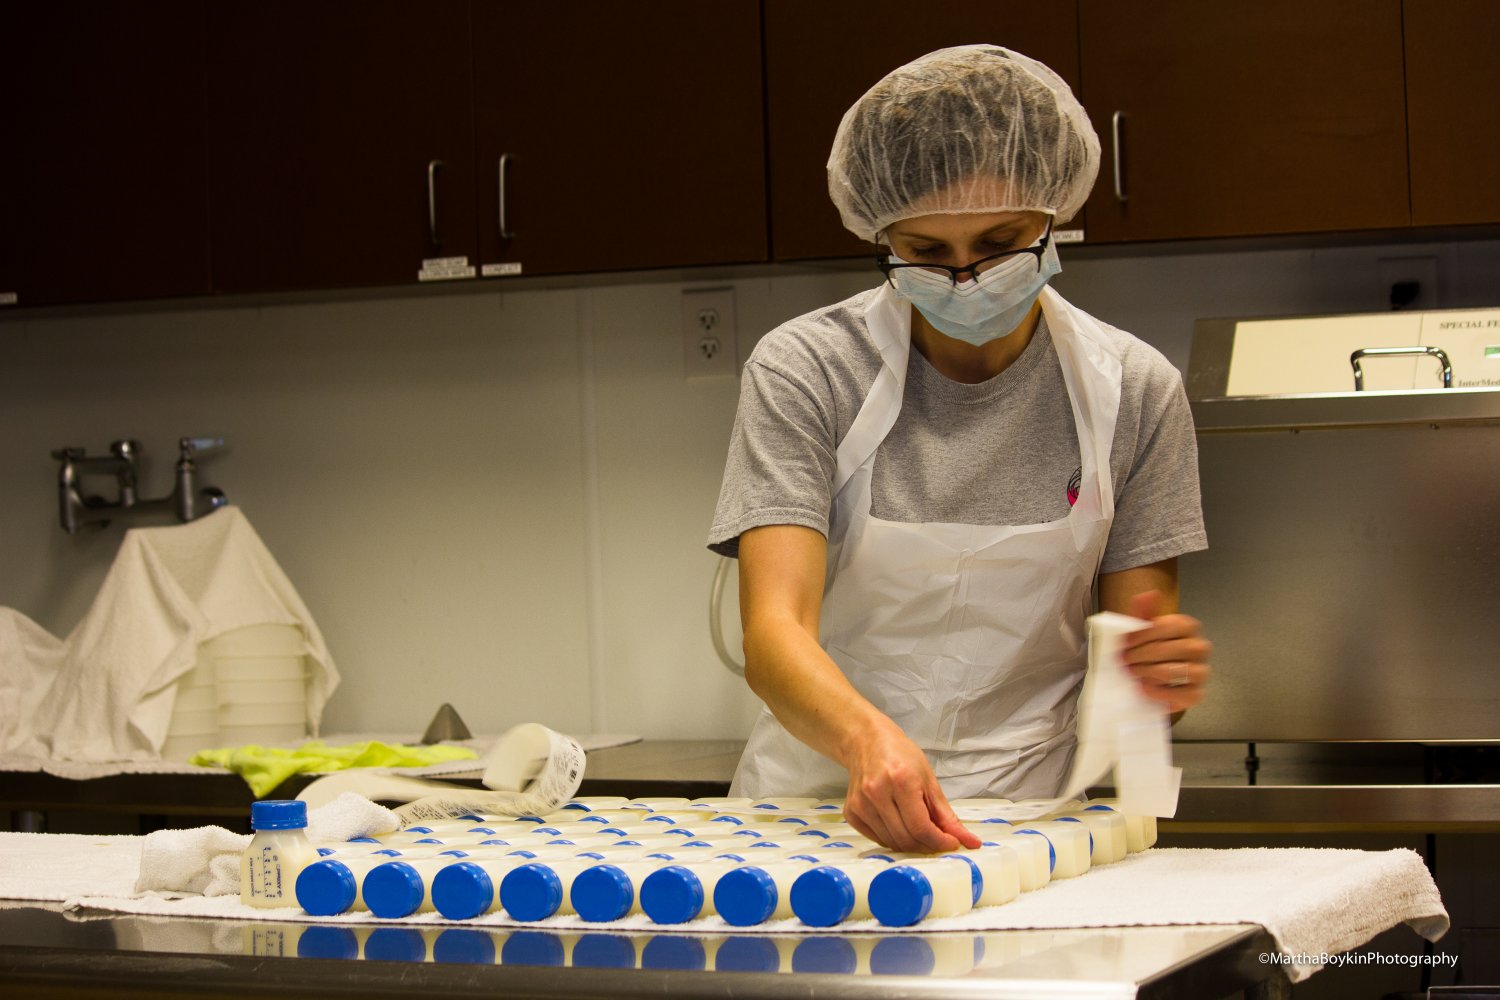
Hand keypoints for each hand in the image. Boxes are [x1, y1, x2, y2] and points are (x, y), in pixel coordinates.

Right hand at [841, 721, 980, 852]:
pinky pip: (877, 838)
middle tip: (938, 840)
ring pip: (891, 842)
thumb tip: (969, 841)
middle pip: (906, 839)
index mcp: (901, 781)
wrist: (867, 742)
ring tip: (919, 830)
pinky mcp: (851, 812)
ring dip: (911, 844)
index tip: (952, 844)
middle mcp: (877, 793)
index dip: (939, 842)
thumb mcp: (929, 780)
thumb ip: (947, 815)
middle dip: (927, 846)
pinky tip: (899, 825)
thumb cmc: (900, 755)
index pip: (921, 827)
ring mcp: (861, 804)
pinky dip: (892, 839)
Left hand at [1123, 590, 1210, 712]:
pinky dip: (1159, 692)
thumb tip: (1148, 594)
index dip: (1142, 635)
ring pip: (1174, 672)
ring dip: (1147, 673)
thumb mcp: (1142, 630)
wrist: (1152, 677)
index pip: (1167, 626)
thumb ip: (1142, 612)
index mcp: (1187, 626)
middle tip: (1125, 660)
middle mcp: (1200, 647)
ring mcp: (1201, 671)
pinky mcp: (1197, 693)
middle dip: (1141, 655)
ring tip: (1134, 673)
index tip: (1125, 643)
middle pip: (1169, 649)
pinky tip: (1145, 687)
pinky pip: (1180, 694)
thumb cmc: (1149, 650)